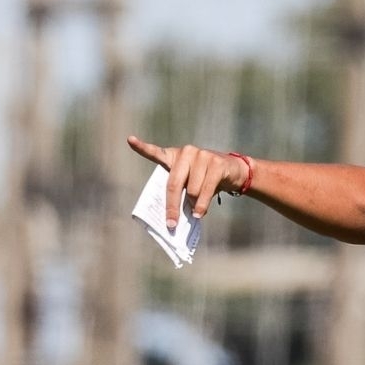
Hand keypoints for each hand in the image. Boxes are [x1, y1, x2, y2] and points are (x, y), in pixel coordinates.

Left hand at [127, 135, 249, 226]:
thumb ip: (182, 193)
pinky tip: (200, 213)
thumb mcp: (191, 184)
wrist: (234, 171)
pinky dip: (202, 205)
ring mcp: (202, 155)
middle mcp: (187, 152)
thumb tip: (175, 217)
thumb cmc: (207, 180)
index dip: (142, 147)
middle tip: (171, 224)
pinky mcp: (216, 163)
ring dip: (194, 205)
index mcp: (176, 157)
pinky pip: (205, 190)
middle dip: (172, 207)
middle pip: (173, 184)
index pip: (156, 152)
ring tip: (196, 212)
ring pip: (191, 190)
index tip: (130, 140)